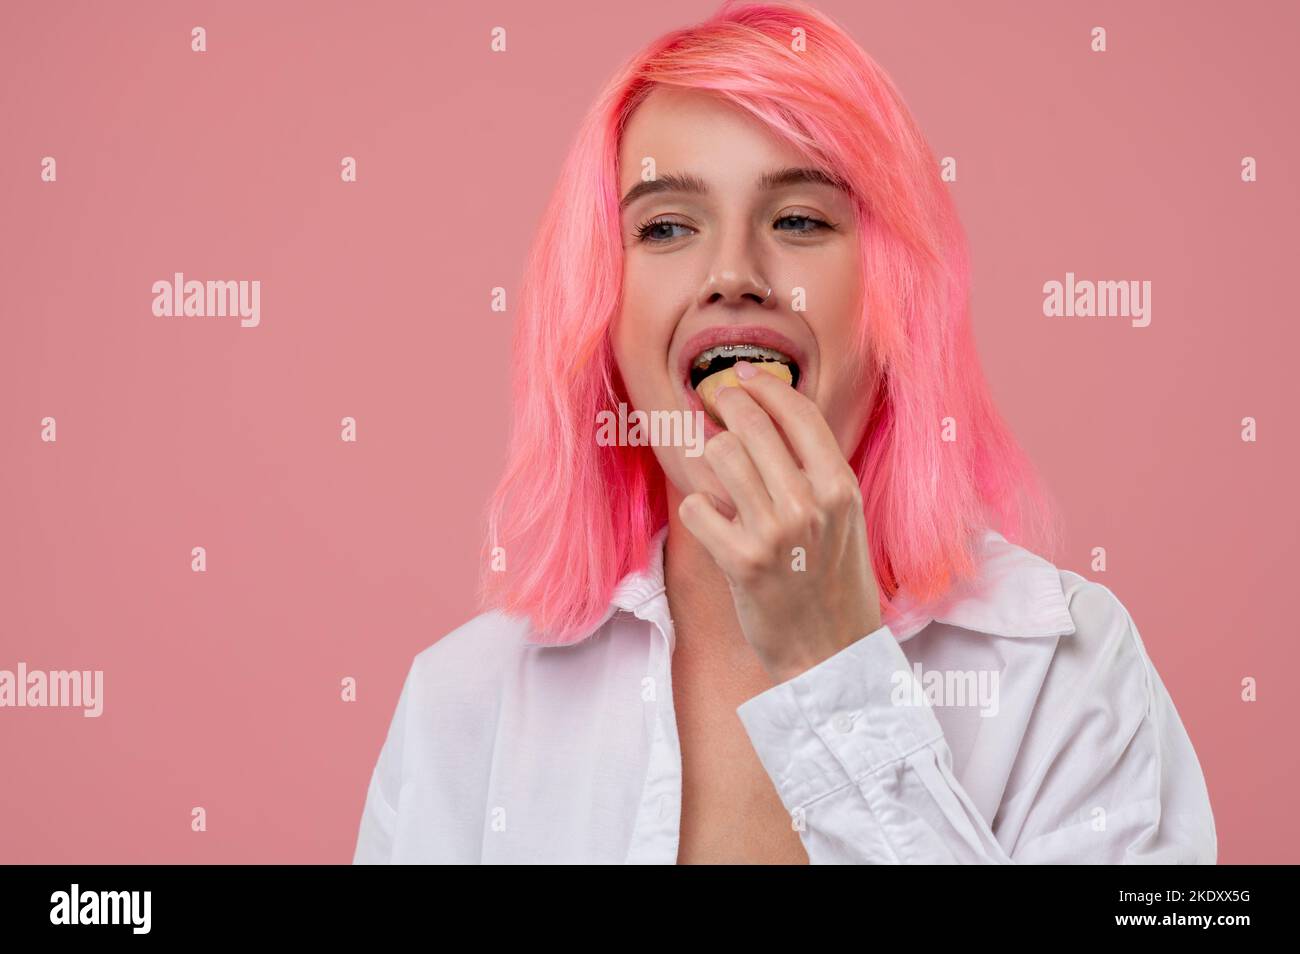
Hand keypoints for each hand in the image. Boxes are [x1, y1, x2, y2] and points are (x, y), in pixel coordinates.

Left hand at [678, 360, 883, 684]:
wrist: (832, 653)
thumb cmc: (834, 581)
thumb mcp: (844, 517)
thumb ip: (813, 469)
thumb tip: (766, 414)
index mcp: (841, 487)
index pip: (797, 412)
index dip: (764, 386)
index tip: (743, 378)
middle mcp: (810, 503)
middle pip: (750, 423)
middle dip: (725, 405)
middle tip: (714, 404)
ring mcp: (775, 532)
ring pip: (720, 455)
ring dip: (710, 457)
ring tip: (717, 472)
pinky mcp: (741, 562)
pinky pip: (697, 507)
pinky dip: (699, 511)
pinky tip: (713, 523)